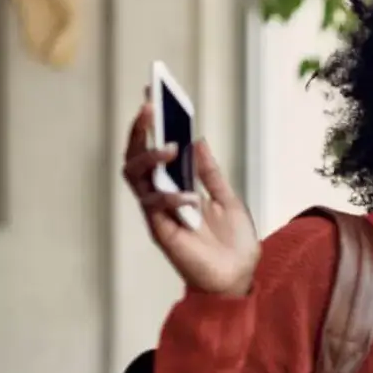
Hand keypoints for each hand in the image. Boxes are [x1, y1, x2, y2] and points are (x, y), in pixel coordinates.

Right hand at [122, 97, 258, 297]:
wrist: (239, 278)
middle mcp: (162, 196)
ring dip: (149, 158)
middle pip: (135, 157)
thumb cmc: (233, 244)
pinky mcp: (160, 230)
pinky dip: (171, 197)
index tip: (152, 94)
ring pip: (134, 176)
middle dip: (140, 131)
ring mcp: (158, 212)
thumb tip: (199, 141)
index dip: (151, 124)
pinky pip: (153, 206)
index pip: (155, 149)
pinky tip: (191, 197)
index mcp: (177, 186)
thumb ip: (211, 173)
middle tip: (149, 109)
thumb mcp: (228, 200)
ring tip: (170, 148)